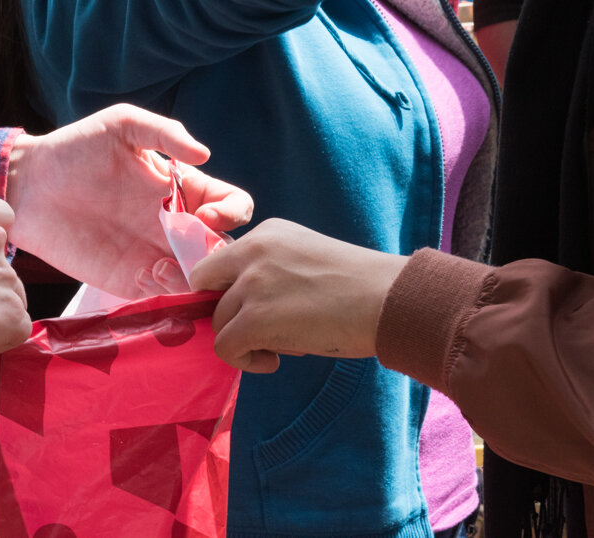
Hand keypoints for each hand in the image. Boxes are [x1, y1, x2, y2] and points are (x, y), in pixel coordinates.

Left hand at [7, 105, 253, 300]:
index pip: (231, 204)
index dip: (233, 212)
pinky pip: (166, 296)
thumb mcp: (122, 126)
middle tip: (191, 248)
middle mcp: (175, 224)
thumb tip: (205, 154)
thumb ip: (165, 132)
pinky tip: (146, 276)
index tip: (209, 215)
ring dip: (195, 277)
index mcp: (182, 188)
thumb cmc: (75, 147)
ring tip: (163, 265)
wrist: (29, 187)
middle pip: (223, 248)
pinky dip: (168, 292)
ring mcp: (155, 254)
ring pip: (200, 278)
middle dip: (220, 254)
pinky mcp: (130, 280)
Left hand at [189, 219, 406, 372]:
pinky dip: (246, 361)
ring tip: (279, 347)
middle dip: (226, 311)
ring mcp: (251, 284)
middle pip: (207, 286)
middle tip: (257, 330)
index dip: (228, 290)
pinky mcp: (254, 319)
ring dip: (243, 340)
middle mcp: (253, 251)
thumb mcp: (306, 259)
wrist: (386, 299)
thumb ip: (273, 270)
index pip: (220, 261)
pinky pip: (226, 348)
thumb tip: (246, 308)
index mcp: (267, 233)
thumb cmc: (360, 286)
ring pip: (218, 321)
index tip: (250, 310)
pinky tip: (274, 361)